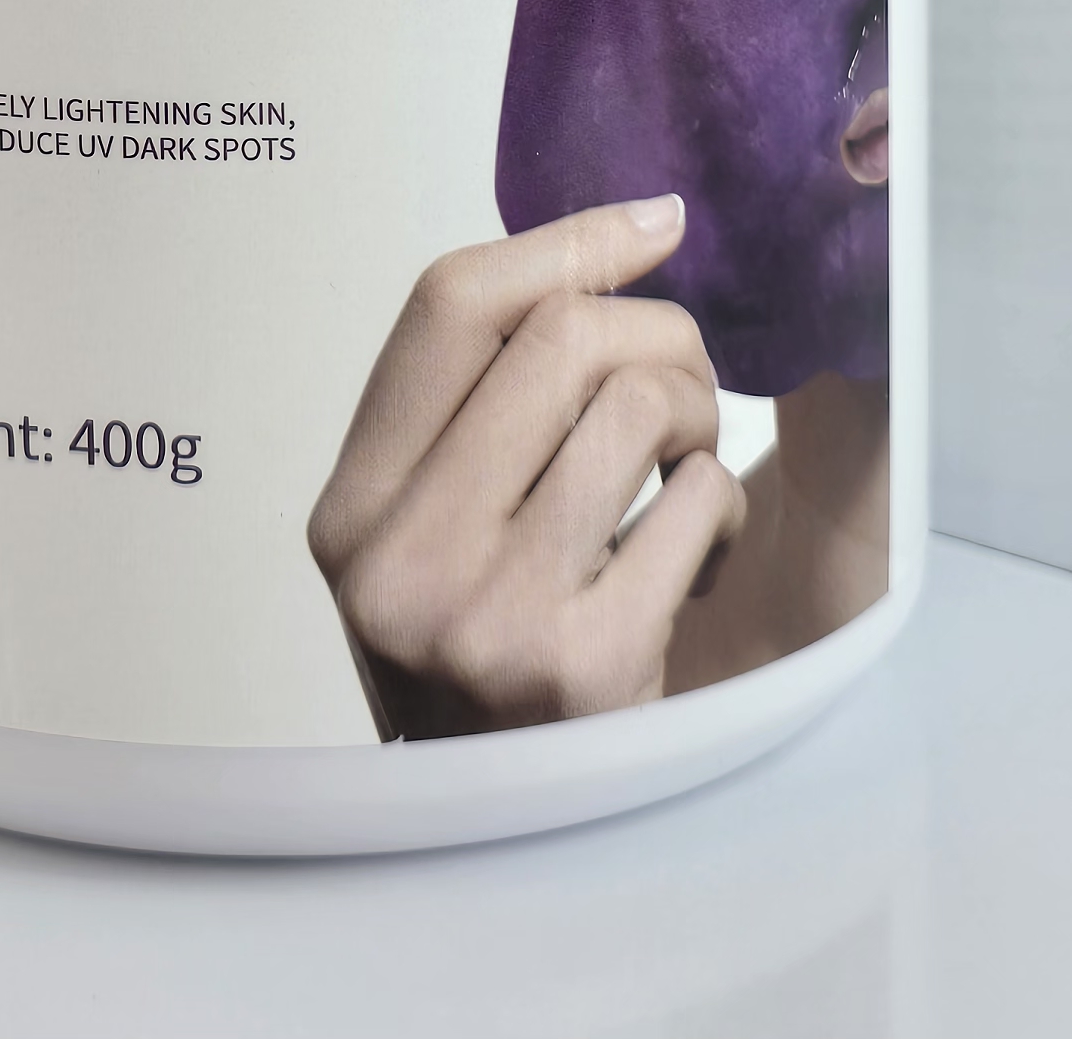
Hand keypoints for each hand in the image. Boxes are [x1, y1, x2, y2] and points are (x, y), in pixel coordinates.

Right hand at [306, 197, 746, 738]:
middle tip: (683, 384)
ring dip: (697, 419)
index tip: (652, 221)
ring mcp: (487, 616)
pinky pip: (694, 505)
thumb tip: (624, 233)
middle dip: (660, 333)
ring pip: (633, 406)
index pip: (448, 304)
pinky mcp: (585, 668)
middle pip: (558, 337)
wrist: (511, 850)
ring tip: (687, 468)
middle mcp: (399, 556)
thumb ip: (481, 401)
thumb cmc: (489, 654)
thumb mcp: (432, 528)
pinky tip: (700, 549)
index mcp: (351, 506)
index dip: (564, 240)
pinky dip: (719, 506)